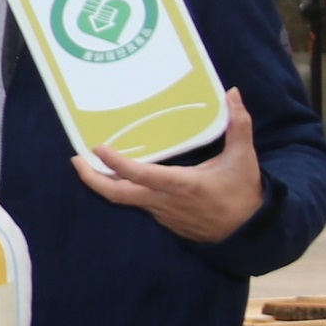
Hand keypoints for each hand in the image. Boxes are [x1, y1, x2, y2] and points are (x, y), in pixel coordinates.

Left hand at [83, 88, 266, 242]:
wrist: (248, 231)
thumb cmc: (243, 192)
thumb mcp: (243, 157)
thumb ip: (239, 125)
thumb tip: (232, 93)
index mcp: (181, 184)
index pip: (139, 175)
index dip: (115, 163)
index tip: (98, 148)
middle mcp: (164, 201)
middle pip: (116, 194)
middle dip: (91, 178)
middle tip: (76, 160)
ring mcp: (160, 213)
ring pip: (124, 199)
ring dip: (105, 183)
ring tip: (89, 163)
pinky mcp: (162, 220)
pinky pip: (137, 204)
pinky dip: (124, 191)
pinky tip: (118, 177)